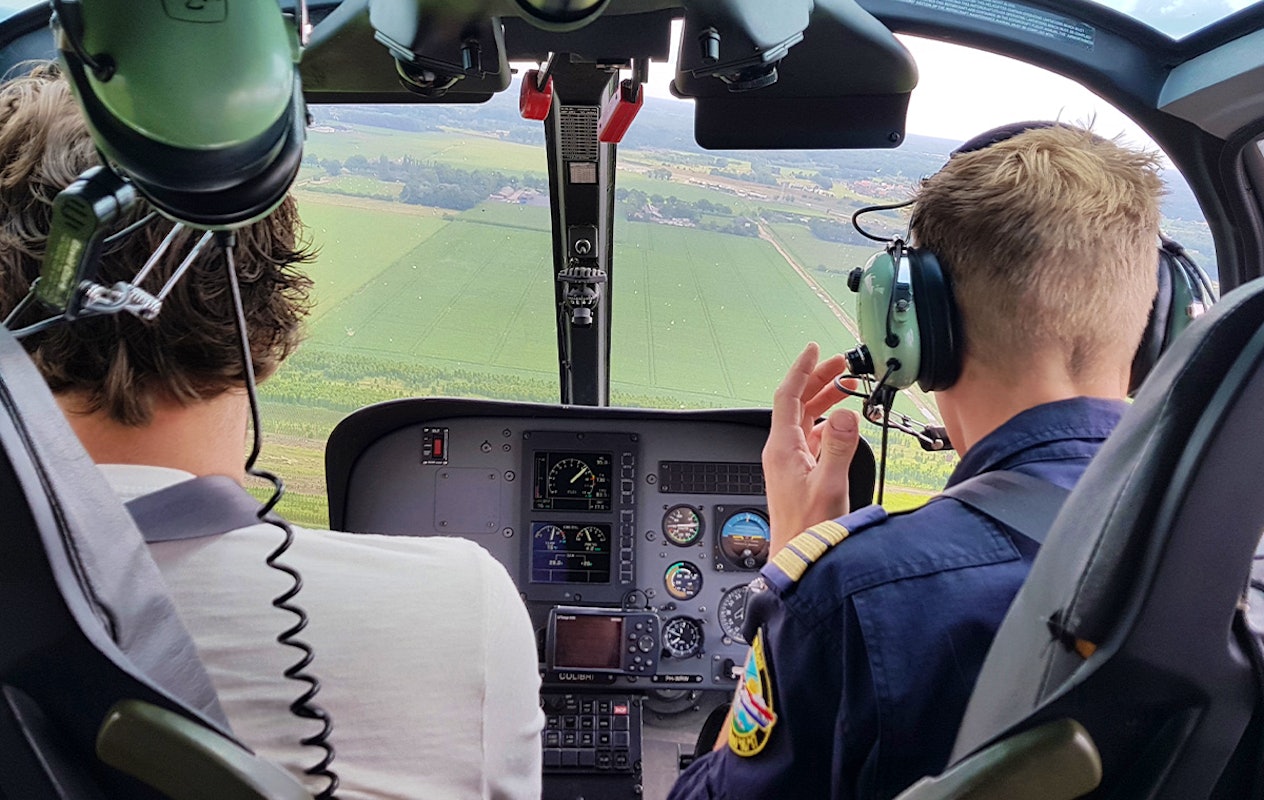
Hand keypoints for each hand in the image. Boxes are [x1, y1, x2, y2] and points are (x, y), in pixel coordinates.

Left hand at [762, 343, 861, 554]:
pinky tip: (843, 425)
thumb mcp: (829, 485)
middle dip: (818, 380)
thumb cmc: (807, 529)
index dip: (802, 369)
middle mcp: (782, 451)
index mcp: (782, 448)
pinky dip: (828, 425)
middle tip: (842, 364)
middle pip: (797, 404)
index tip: (814, 350)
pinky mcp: (799, 474)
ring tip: (847, 387)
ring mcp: (789, 463)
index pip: (788, 396)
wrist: (799, 560)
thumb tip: (847, 414)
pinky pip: (811, 439)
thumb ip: (839, 447)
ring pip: (805, 420)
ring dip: (824, 401)